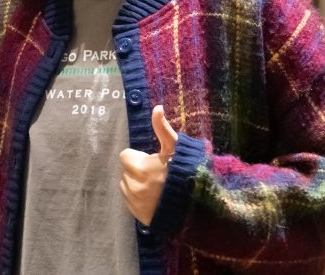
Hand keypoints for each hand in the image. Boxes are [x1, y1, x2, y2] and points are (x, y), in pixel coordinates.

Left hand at [119, 104, 177, 225]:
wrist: (199, 206)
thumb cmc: (186, 172)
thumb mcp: (175, 148)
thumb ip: (162, 128)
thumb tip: (157, 108)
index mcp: (140, 168)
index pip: (125, 156)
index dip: (139, 157)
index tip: (153, 161)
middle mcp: (134, 186)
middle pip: (126, 171)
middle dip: (137, 170)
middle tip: (157, 174)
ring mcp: (136, 203)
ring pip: (126, 186)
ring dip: (136, 184)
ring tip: (157, 187)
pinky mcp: (139, 216)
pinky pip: (130, 202)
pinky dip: (138, 199)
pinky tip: (154, 198)